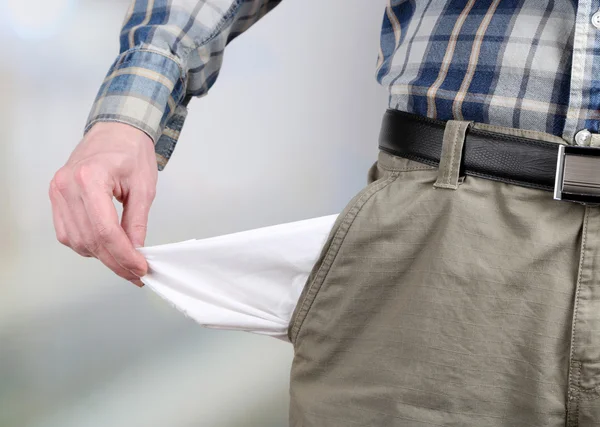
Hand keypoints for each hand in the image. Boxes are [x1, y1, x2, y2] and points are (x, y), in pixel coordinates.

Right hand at [49, 122, 157, 286]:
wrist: (115, 130)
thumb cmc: (130, 150)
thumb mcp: (143, 187)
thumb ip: (137, 221)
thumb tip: (136, 250)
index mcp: (89, 178)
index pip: (105, 231)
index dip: (123, 255)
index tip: (140, 268)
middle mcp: (67, 186)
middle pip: (90, 240)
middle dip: (115, 261)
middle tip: (136, 273)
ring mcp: (57, 192)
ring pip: (76, 241)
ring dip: (101, 256)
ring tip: (125, 260)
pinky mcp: (56, 197)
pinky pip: (67, 233)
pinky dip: (87, 245)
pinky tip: (106, 247)